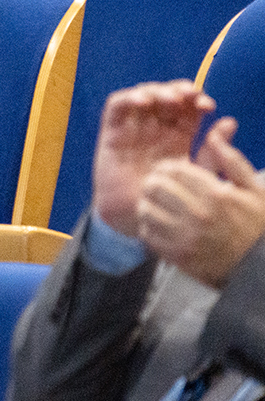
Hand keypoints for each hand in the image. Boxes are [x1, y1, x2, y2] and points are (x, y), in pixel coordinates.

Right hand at [92, 80, 213, 231]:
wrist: (136, 218)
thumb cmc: (167, 200)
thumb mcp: (197, 175)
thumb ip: (212, 151)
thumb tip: (230, 121)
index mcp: (177, 138)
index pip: (187, 108)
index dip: (197, 100)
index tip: (208, 107)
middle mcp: (155, 129)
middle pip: (166, 97)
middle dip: (179, 90)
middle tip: (190, 96)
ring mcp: (133, 129)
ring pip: (143, 96)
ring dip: (157, 90)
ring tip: (169, 99)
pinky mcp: (111, 132)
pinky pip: (116, 107)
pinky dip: (128, 98)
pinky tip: (143, 101)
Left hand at [138, 118, 264, 286]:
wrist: (258, 267)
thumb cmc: (256, 224)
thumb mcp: (254, 189)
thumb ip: (231, 160)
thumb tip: (215, 133)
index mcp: (216, 194)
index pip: (174, 170)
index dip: (167, 167)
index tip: (169, 171)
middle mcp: (198, 215)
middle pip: (155, 187)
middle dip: (154, 182)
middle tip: (159, 185)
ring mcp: (186, 237)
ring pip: (146, 210)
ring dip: (148, 203)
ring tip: (157, 204)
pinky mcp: (177, 256)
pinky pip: (147, 234)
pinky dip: (149, 227)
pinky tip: (160, 224)